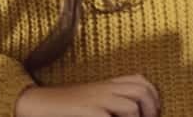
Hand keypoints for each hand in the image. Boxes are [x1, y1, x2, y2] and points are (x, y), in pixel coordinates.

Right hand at [14, 74, 160, 116]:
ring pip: (131, 106)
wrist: (37, 103)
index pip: (141, 81)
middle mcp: (106, 88)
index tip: (154, 112)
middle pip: (141, 91)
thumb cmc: (66, 106)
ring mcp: (97, 99)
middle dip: (151, 109)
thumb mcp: (93, 98)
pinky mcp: (88, 111)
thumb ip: (112, 101)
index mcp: (108, 84)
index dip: (153, 96)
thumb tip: (133, 111)